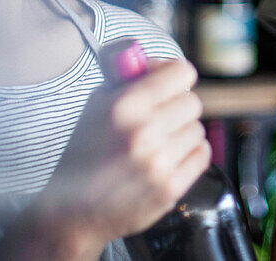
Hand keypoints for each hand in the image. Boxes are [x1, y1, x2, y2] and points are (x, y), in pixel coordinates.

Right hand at [3, 59, 210, 260]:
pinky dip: (189, 154)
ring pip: (198, 129)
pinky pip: (203, 154)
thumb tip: (162, 63)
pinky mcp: (170, 189)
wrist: (73, 212)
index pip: (181, 72)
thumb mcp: (97, 104)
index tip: (171, 83)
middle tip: (162, 116)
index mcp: (123, 105)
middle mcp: (143, 132)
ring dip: (182, 132)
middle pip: (192, 101)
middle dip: (178, 106)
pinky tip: (168, 157)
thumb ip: (129, 77)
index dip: (175, 76)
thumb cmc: (84, 152)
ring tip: (159, 142)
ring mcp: (158, 163)